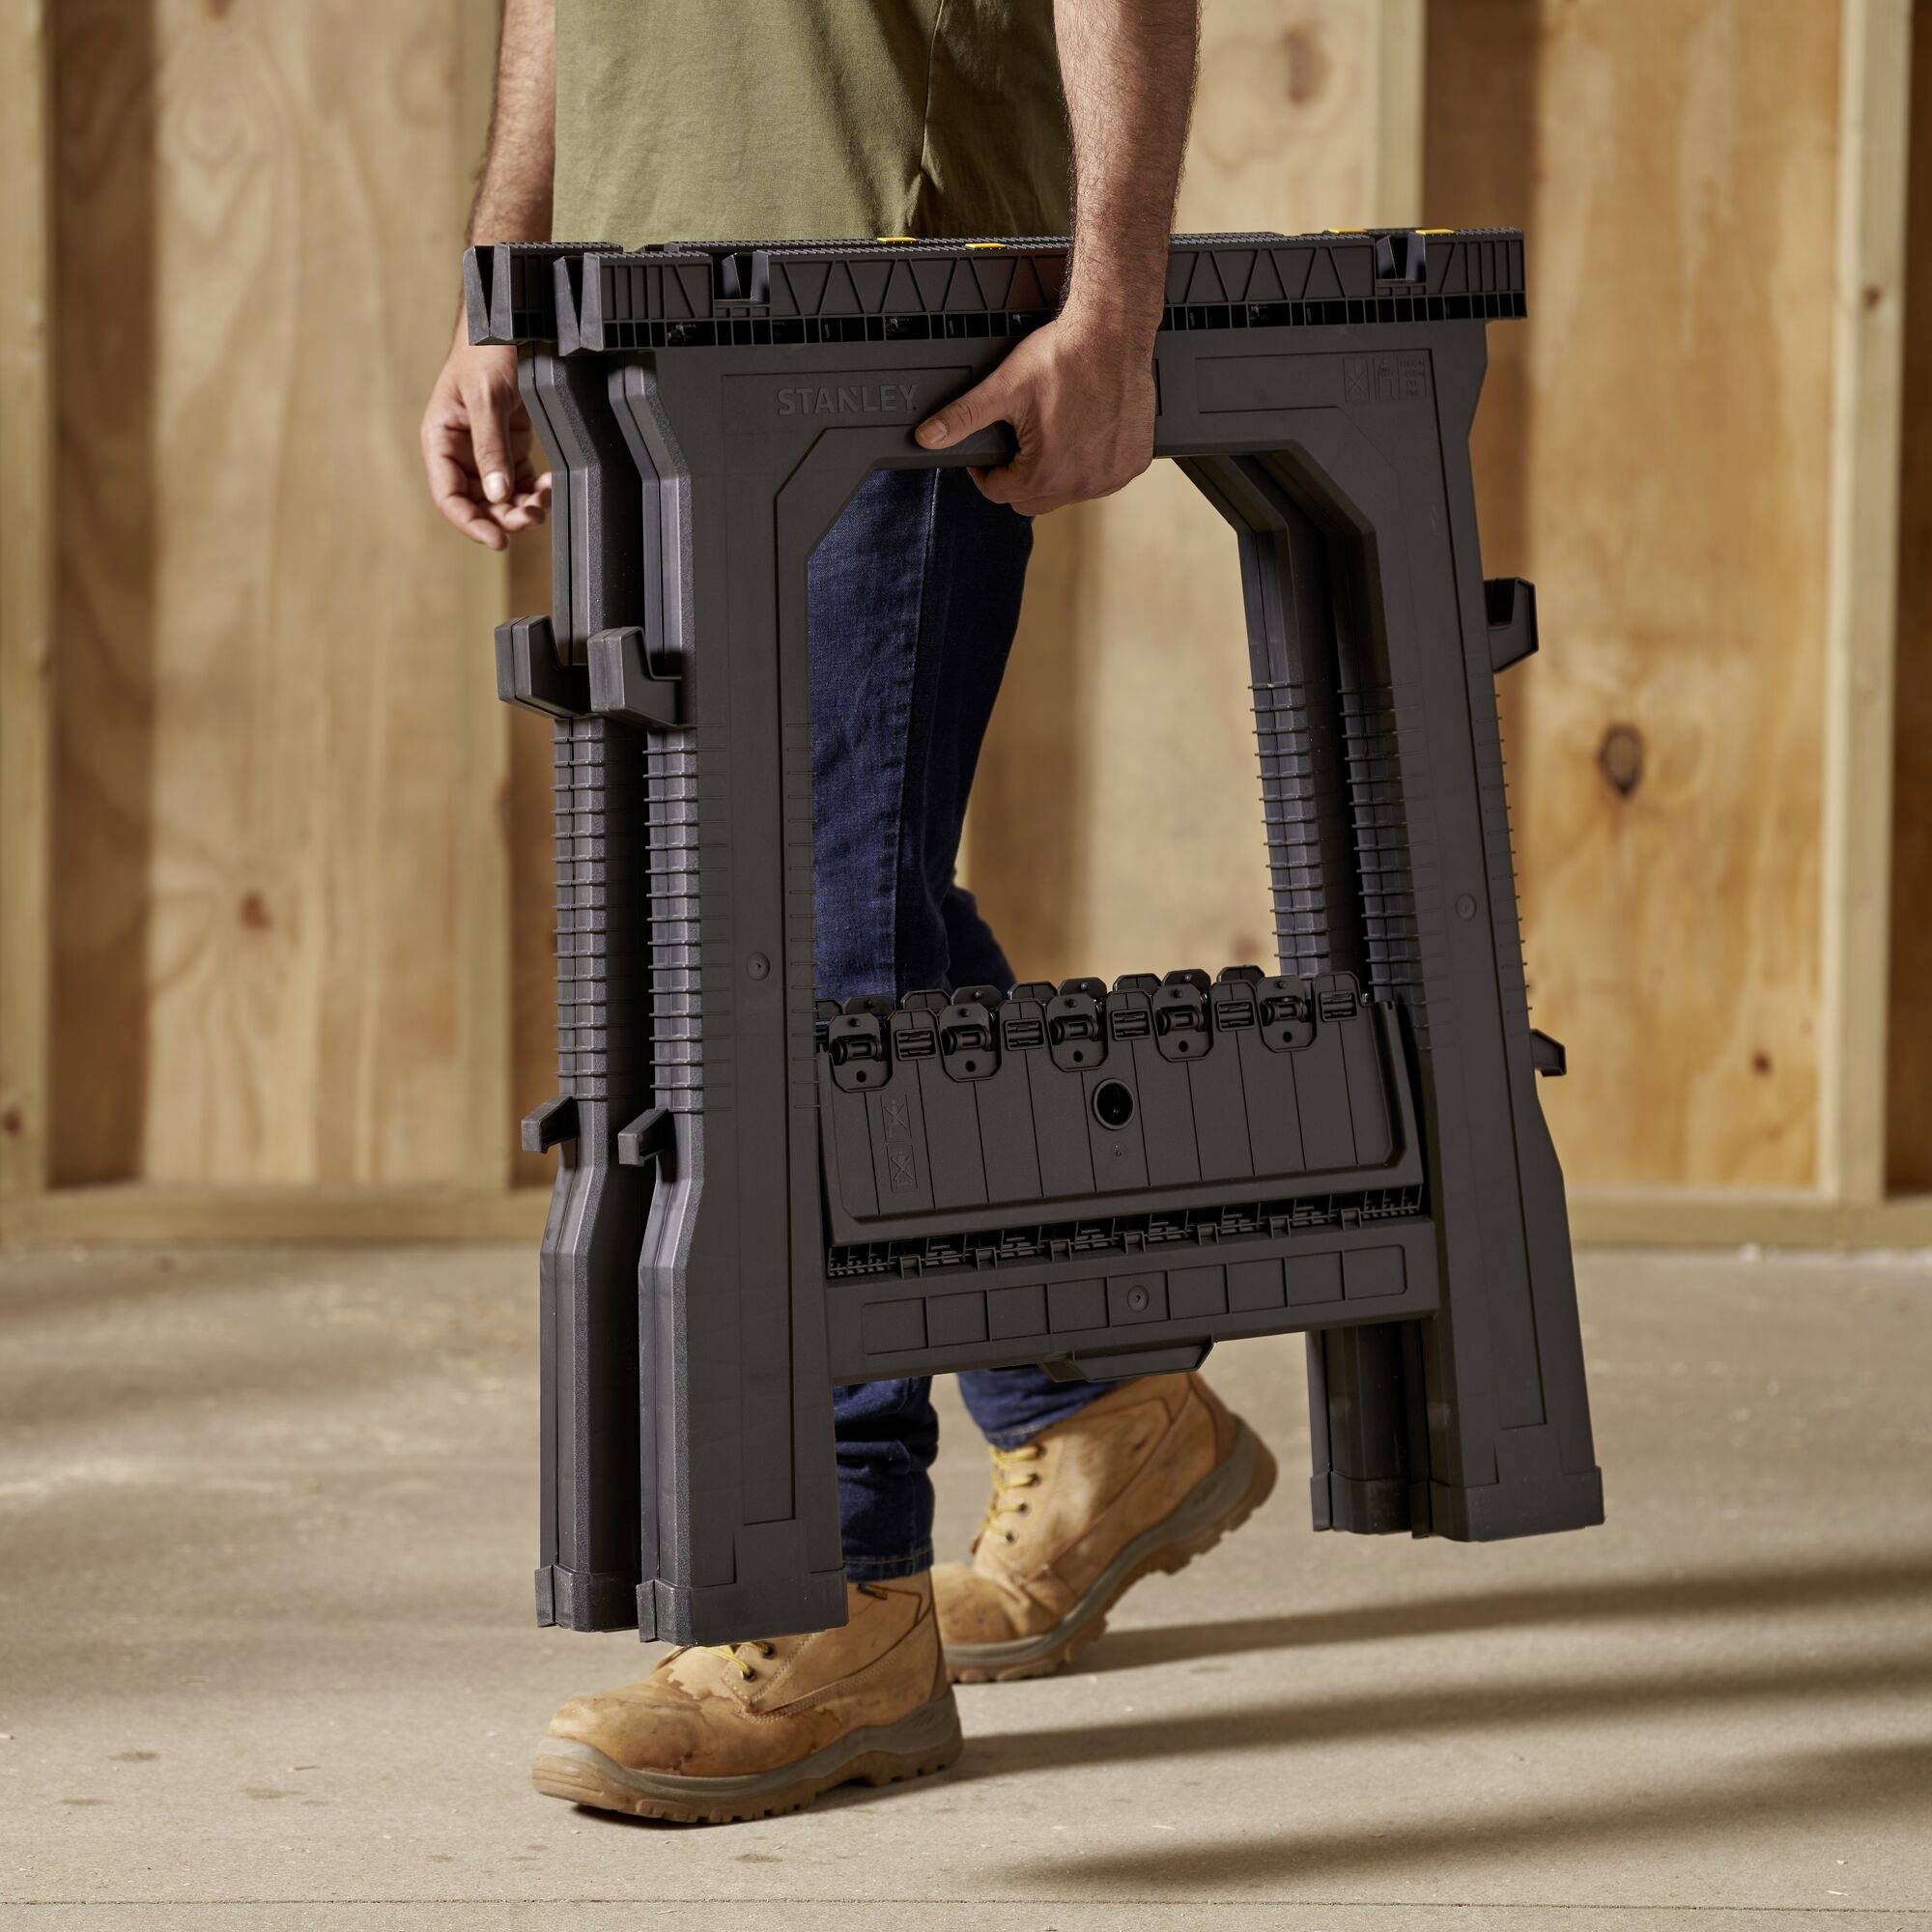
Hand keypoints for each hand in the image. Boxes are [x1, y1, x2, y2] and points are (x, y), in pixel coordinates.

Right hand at [419, 321, 551, 549]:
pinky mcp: (512, 444)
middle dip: (503, 517)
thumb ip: (490, 446)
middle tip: (530, 521)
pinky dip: (535, 491)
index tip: (497, 540)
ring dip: (522, 508)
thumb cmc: (487, 348)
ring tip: (542, 506)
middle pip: (477, 502)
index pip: (448, 496)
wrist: (512, 318)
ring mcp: (487, 449)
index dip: (470, 522)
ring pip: (502, 496)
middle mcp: (460, 450)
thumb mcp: (487, 396)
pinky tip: (549, 489)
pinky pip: (521, 480)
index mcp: (440, 439)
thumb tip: (497, 494)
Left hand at [913, 308, 1156, 515]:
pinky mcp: (1132, 464)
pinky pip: (1101, 479)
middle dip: (1019, 477)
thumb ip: (962, 418)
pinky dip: (1089, 465)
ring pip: (1067, 492)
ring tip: (1051, 435)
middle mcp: (1081, 484)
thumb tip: (926, 437)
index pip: (1000, 493)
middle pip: (1033, 500)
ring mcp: (1110, 477)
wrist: (1113, 332)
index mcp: (1045, 474)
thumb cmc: (1063, 356)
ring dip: (1054, 474)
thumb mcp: (1004, 388)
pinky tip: (1083, 436)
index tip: (987, 455)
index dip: (985, 473)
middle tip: (1019, 442)